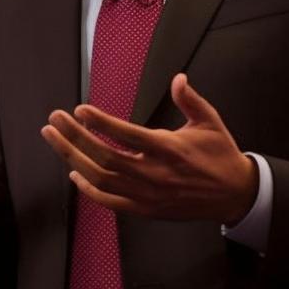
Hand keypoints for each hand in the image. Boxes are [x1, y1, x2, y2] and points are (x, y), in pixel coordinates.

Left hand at [41, 73, 257, 224]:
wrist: (235, 195)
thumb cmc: (220, 155)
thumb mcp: (210, 122)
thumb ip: (190, 99)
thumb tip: (178, 78)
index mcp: (170, 149)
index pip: (128, 135)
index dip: (101, 123)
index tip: (80, 110)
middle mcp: (155, 173)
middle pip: (105, 157)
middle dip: (74, 138)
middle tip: (54, 120)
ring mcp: (148, 194)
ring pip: (101, 179)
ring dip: (73, 159)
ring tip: (54, 139)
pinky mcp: (146, 209)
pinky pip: (110, 201)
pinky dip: (89, 189)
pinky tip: (74, 174)